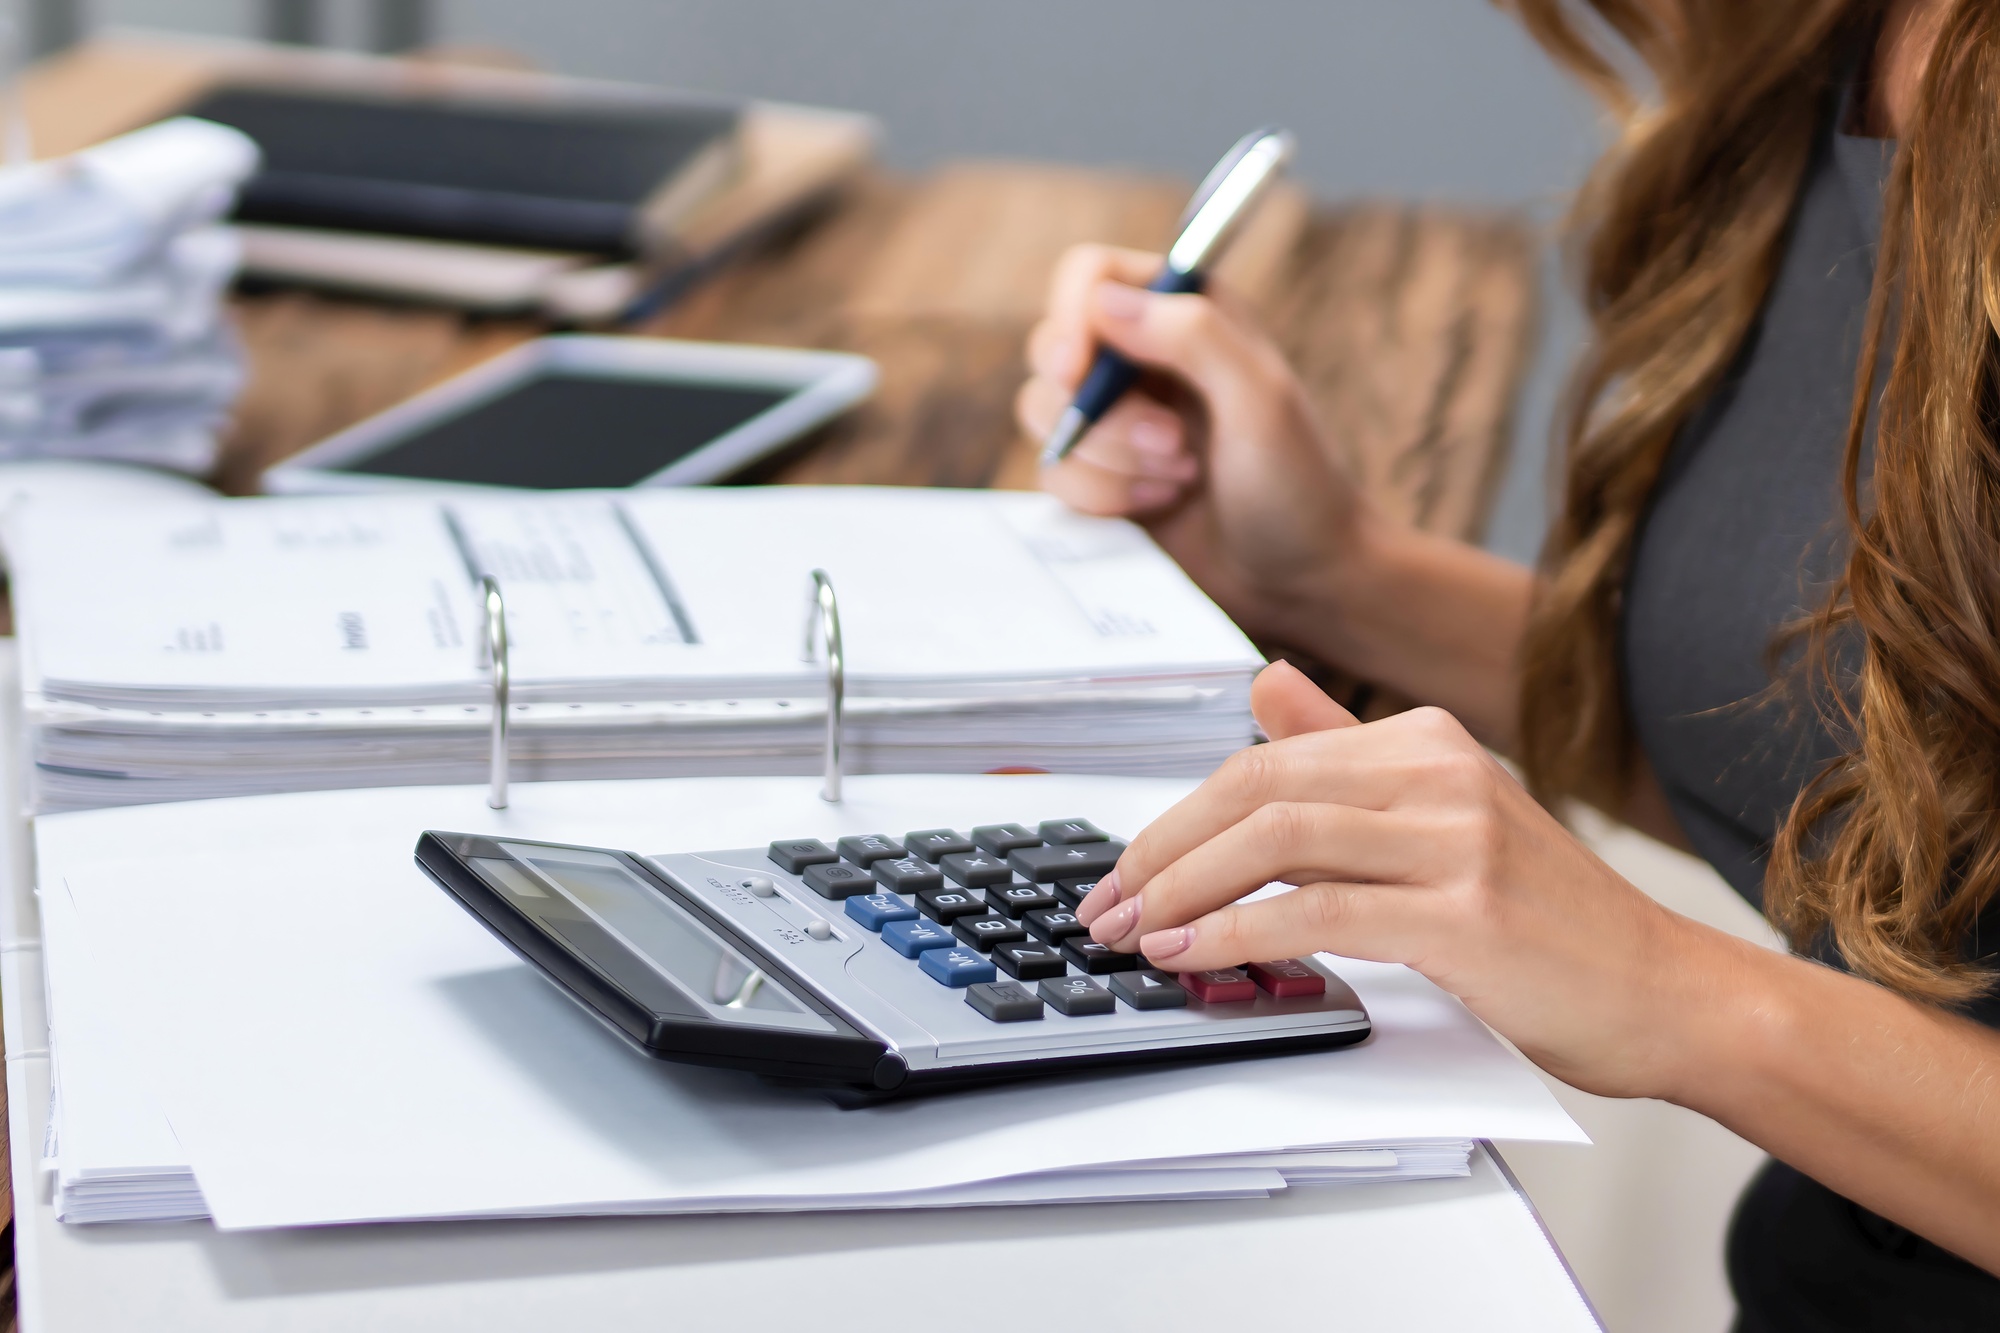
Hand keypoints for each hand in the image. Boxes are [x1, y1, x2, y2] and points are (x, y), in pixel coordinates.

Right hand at [1015, 244, 1370, 644]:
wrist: (1301, 582)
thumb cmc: (1297, 485)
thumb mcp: (1260, 399)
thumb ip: (1192, 335)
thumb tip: (1101, 301)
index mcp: (1186, 311)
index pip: (1089, 276)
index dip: (1071, 318)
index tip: (1078, 372)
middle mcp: (1141, 357)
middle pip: (1053, 349)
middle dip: (1101, 412)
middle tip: (1171, 444)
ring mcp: (1116, 419)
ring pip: (1043, 415)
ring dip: (1108, 459)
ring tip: (1181, 477)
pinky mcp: (1099, 476)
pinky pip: (1053, 473)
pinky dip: (1100, 496)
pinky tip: (1160, 504)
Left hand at [1075, 660, 1713, 1099]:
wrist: (1666, 993)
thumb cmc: (1548, 922)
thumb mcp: (1446, 815)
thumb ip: (1347, 752)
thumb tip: (1262, 686)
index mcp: (1424, 740)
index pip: (1262, 761)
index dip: (1177, 818)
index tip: (1126, 872)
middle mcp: (1439, 770)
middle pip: (1255, 787)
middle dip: (1161, 850)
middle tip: (1105, 907)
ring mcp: (1457, 837)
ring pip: (1275, 838)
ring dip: (1183, 889)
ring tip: (1133, 934)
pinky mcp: (1465, 912)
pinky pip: (1317, 910)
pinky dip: (1237, 933)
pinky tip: (1193, 956)